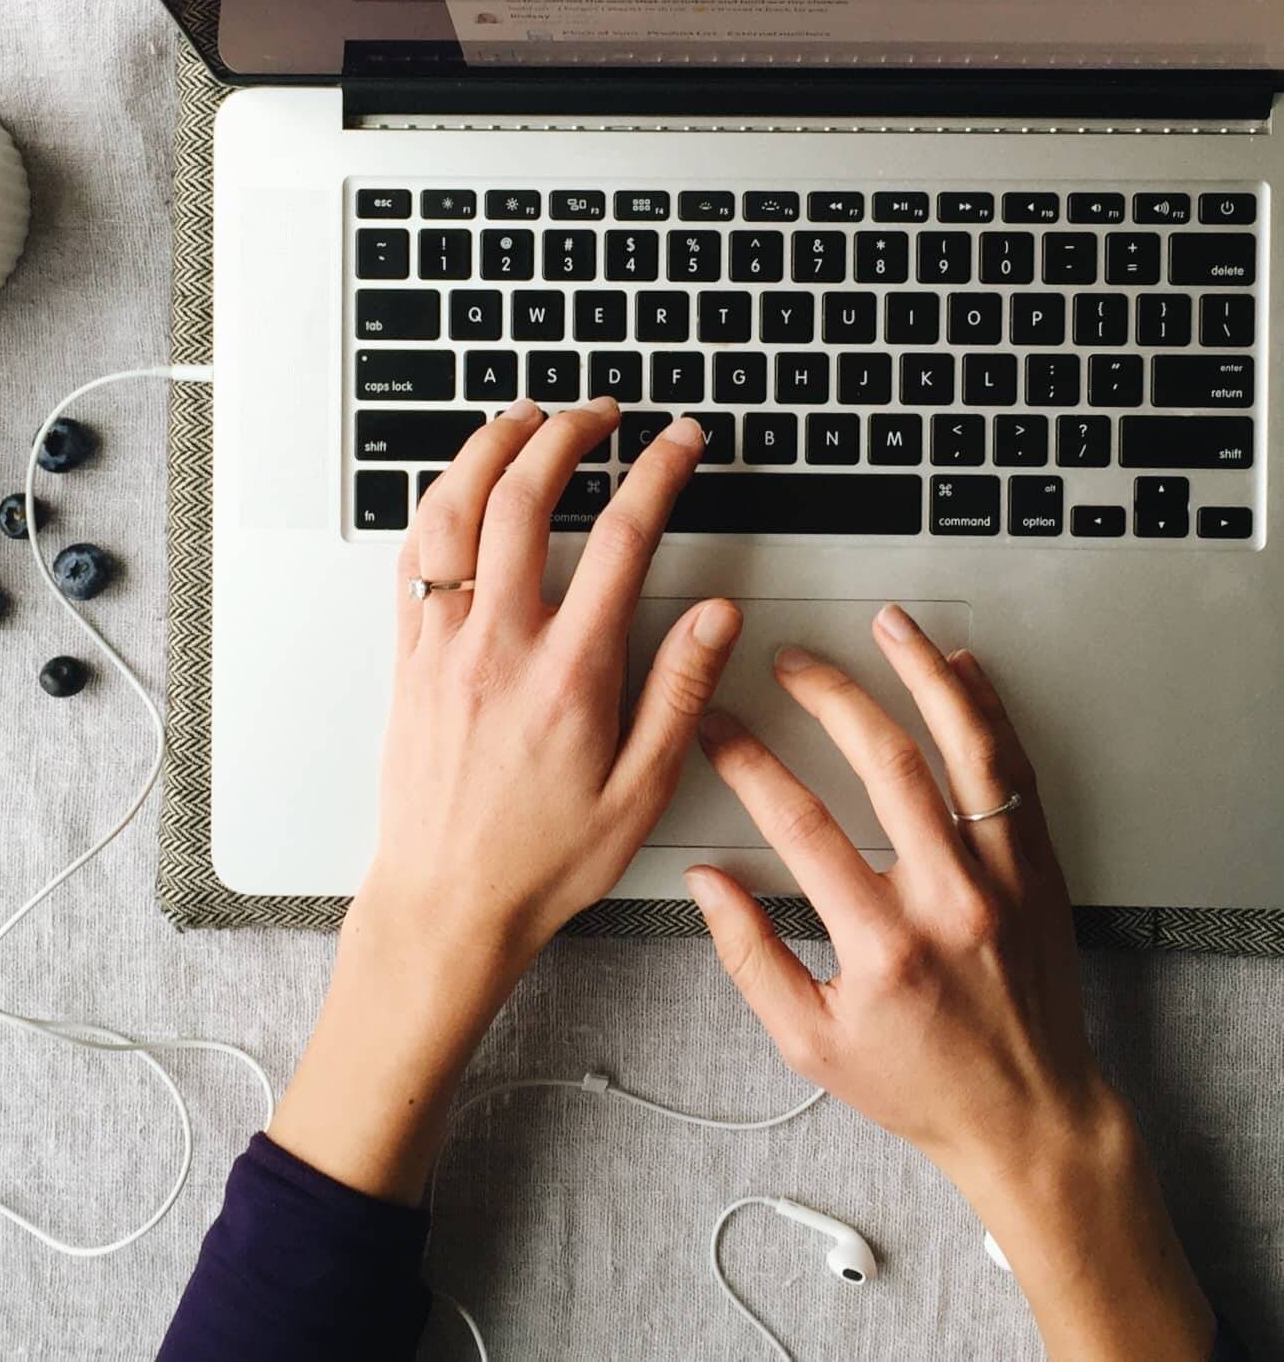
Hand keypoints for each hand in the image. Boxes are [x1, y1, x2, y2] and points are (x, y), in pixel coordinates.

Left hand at [369, 398, 740, 967]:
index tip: (678, 440)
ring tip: (523, 417)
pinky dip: (436, 503)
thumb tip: (716, 616)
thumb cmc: (543, 859)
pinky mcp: (407, 656)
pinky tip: (457, 486)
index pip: (624, 538)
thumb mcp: (640, 791)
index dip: (658, 472)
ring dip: (488, 449)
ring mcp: (444, 643)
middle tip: (599, 411)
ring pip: (454, 511)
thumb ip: (679, 693)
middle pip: (525, 498)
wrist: (448, 902)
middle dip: (566, 433)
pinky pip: (412, 557)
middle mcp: (499, 643)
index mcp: (570, 672)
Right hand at [687, 607, 1215, 1361]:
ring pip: (966, 748)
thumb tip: (706, 883)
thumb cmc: (920, 1084)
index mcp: (882, 945)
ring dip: (923, 675)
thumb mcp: (808, 1042)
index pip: (800, 824)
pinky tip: (961, 671)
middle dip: (828, 695)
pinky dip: (989, 710)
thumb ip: (748, 957)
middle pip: (885, 763)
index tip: (719, 729)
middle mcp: (949, 900)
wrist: (1032, 1117)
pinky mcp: (1039, 869)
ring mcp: (1003, 878)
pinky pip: (1016, 770)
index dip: (747, 762)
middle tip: (792, 662)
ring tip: (889, 627)